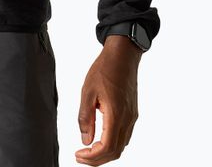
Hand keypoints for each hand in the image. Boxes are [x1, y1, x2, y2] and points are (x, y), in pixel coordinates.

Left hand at [75, 35, 142, 164]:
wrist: (123, 56)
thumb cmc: (104, 69)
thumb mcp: (87, 92)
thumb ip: (85, 118)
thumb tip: (85, 140)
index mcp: (116, 114)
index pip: (107, 147)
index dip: (92, 156)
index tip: (78, 154)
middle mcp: (127, 119)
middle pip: (116, 151)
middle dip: (97, 159)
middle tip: (81, 156)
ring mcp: (132, 117)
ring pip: (121, 145)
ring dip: (105, 153)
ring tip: (88, 150)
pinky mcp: (132, 113)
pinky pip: (124, 136)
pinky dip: (112, 143)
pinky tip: (100, 138)